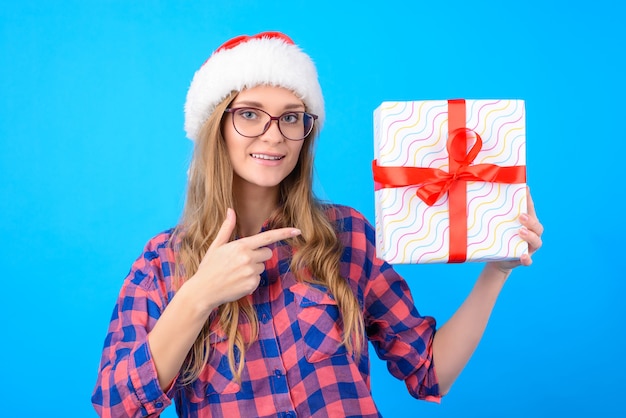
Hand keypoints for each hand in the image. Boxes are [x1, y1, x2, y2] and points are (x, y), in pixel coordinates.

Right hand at [186, 208, 300, 312]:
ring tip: (236, 273)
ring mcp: (251, 272)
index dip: (284, 233)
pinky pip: (258, 279)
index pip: (267, 237)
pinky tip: (237, 282)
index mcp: (241, 246)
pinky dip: (250, 281)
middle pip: (268, 253)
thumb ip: (227, 228)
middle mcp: (248, 258)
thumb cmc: (209, 267)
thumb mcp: (216, 246)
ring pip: (262, 267)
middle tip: (241, 262)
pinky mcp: (252, 285)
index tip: (297, 230)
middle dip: (259, 256)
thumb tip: (230, 210)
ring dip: (253, 269)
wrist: (203, 291)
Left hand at [489, 187, 543, 271]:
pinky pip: (528, 261)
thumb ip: (495, 213)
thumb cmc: (499, 236)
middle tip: (521, 216)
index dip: (529, 200)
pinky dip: (527, 259)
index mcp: (526, 223)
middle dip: (531, 220)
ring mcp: (529, 248)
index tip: (525, 189)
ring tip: (521, 232)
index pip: (530, 210)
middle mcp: (532, 234)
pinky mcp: (524, 260)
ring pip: (537, 242)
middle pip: (537, 227)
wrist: (496, 258)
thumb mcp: (497, 224)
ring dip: (530, 236)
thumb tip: (481, 195)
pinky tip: (523, 256)